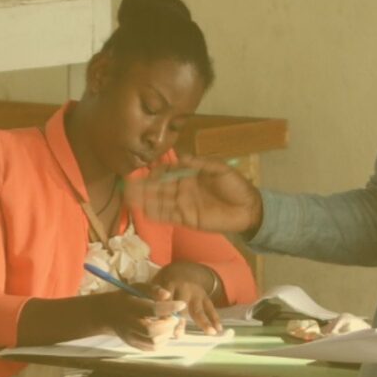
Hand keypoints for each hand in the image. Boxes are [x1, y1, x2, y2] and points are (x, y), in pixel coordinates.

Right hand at [90, 290, 184, 349]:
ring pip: (153, 342)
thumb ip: (152, 289)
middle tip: (175, 318)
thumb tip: (167, 295)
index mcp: (129, 307)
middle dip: (168, 325)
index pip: (152, 310)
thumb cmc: (127, 298)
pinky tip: (163, 331)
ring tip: (169, 324)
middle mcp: (128, 324)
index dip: (169, 308)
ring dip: (167, 334)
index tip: (181, 304)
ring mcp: (130, 337)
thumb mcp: (137, 288)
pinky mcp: (134, 345)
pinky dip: (162, 341)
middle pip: (152, 331)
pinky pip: (152, 348)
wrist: (108, 314)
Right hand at [129, 156, 261, 236]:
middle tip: (127, 186)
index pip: (168, 172)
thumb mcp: (220, 169)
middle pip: (159, 188)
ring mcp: (183, 205)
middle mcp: (183, 189)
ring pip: (160, 202)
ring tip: (129, 199)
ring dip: (145, 200)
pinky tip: (144, 212)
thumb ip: (201, 163)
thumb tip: (180, 157)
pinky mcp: (186, 219)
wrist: (248, 209)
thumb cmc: (236, 185)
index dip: (155, 172)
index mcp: (190, 175)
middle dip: (144, 187)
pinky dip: (156, 214)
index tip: (144, 171)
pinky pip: (168, 216)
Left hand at [149, 262, 225, 333]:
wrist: (182, 269)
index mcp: (170, 283)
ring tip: (210, 332)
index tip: (161, 319)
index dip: (163, 307)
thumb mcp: (157, 282)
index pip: (165, 297)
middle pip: (182, 306)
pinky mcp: (205, 297)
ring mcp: (196, 293)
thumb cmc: (164, 281)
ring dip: (204, 321)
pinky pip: (210, 308)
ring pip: (199, 309)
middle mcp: (185, 288)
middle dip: (180, 321)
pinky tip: (218, 330)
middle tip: (178, 335)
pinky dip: (215, 319)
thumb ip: (153, 295)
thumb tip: (146, 313)